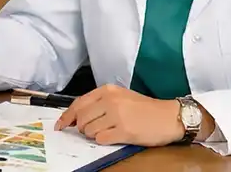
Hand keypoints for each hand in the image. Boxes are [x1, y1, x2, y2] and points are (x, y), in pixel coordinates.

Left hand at [54, 85, 183, 146]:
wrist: (169, 117)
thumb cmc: (146, 108)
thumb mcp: (121, 97)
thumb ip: (99, 103)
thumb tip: (77, 117)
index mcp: (107, 90)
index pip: (78, 103)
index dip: (66, 116)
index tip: (60, 125)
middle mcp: (110, 101)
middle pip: (81, 119)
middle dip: (82, 128)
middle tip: (92, 130)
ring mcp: (117, 116)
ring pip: (89, 130)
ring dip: (93, 135)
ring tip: (107, 131)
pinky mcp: (124, 131)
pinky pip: (101, 139)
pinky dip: (103, 140)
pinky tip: (113, 136)